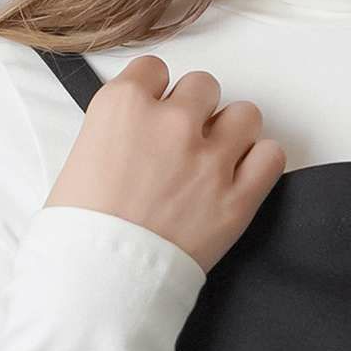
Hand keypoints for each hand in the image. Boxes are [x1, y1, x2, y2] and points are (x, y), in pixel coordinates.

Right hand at [44, 55, 286, 274]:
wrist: (98, 281)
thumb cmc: (80, 230)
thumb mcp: (80, 158)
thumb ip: (120, 130)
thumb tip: (142, 129)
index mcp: (123, 106)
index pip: (154, 69)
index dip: (156, 93)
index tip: (154, 114)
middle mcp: (170, 123)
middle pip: (204, 86)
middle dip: (196, 111)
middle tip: (183, 143)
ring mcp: (208, 159)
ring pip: (245, 115)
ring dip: (233, 133)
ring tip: (215, 161)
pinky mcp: (237, 197)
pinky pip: (271, 156)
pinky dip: (260, 164)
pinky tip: (240, 177)